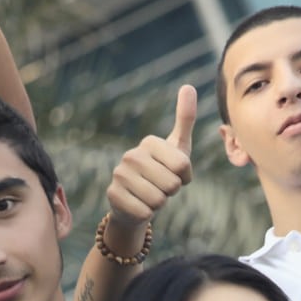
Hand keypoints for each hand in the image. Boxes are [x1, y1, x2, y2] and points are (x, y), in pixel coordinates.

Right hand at [106, 85, 196, 232]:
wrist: (136, 201)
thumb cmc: (162, 173)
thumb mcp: (178, 148)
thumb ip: (185, 118)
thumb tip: (188, 85)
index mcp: (149, 142)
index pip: (183, 166)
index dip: (184, 177)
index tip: (174, 174)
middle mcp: (131, 155)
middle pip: (171, 185)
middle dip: (171, 192)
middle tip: (161, 187)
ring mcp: (119, 174)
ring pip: (158, 200)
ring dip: (159, 204)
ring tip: (150, 196)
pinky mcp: (112, 195)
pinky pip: (144, 213)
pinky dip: (146, 214)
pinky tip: (139, 206)